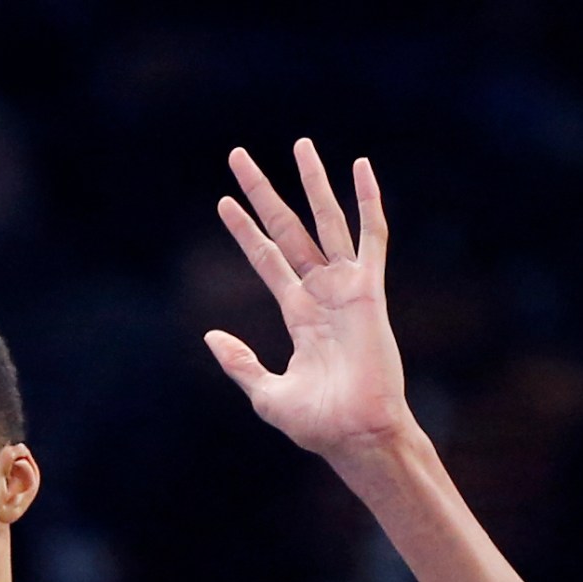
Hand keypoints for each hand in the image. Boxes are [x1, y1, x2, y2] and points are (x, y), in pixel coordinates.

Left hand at [206, 139, 410, 460]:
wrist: (355, 436)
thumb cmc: (318, 424)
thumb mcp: (266, 394)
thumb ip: (240, 363)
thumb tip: (211, 336)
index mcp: (299, 315)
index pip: (267, 260)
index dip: (244, 231)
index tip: (223, 203)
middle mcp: (321, 294)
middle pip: (288, 229)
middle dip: (264, 193)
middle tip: (239, 156)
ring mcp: (347, 289)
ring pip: (326, 221)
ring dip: (313, 183)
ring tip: (299, 144)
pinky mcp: (369, 292)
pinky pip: (371, 237)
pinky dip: (367, 202)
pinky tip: (361, 168)